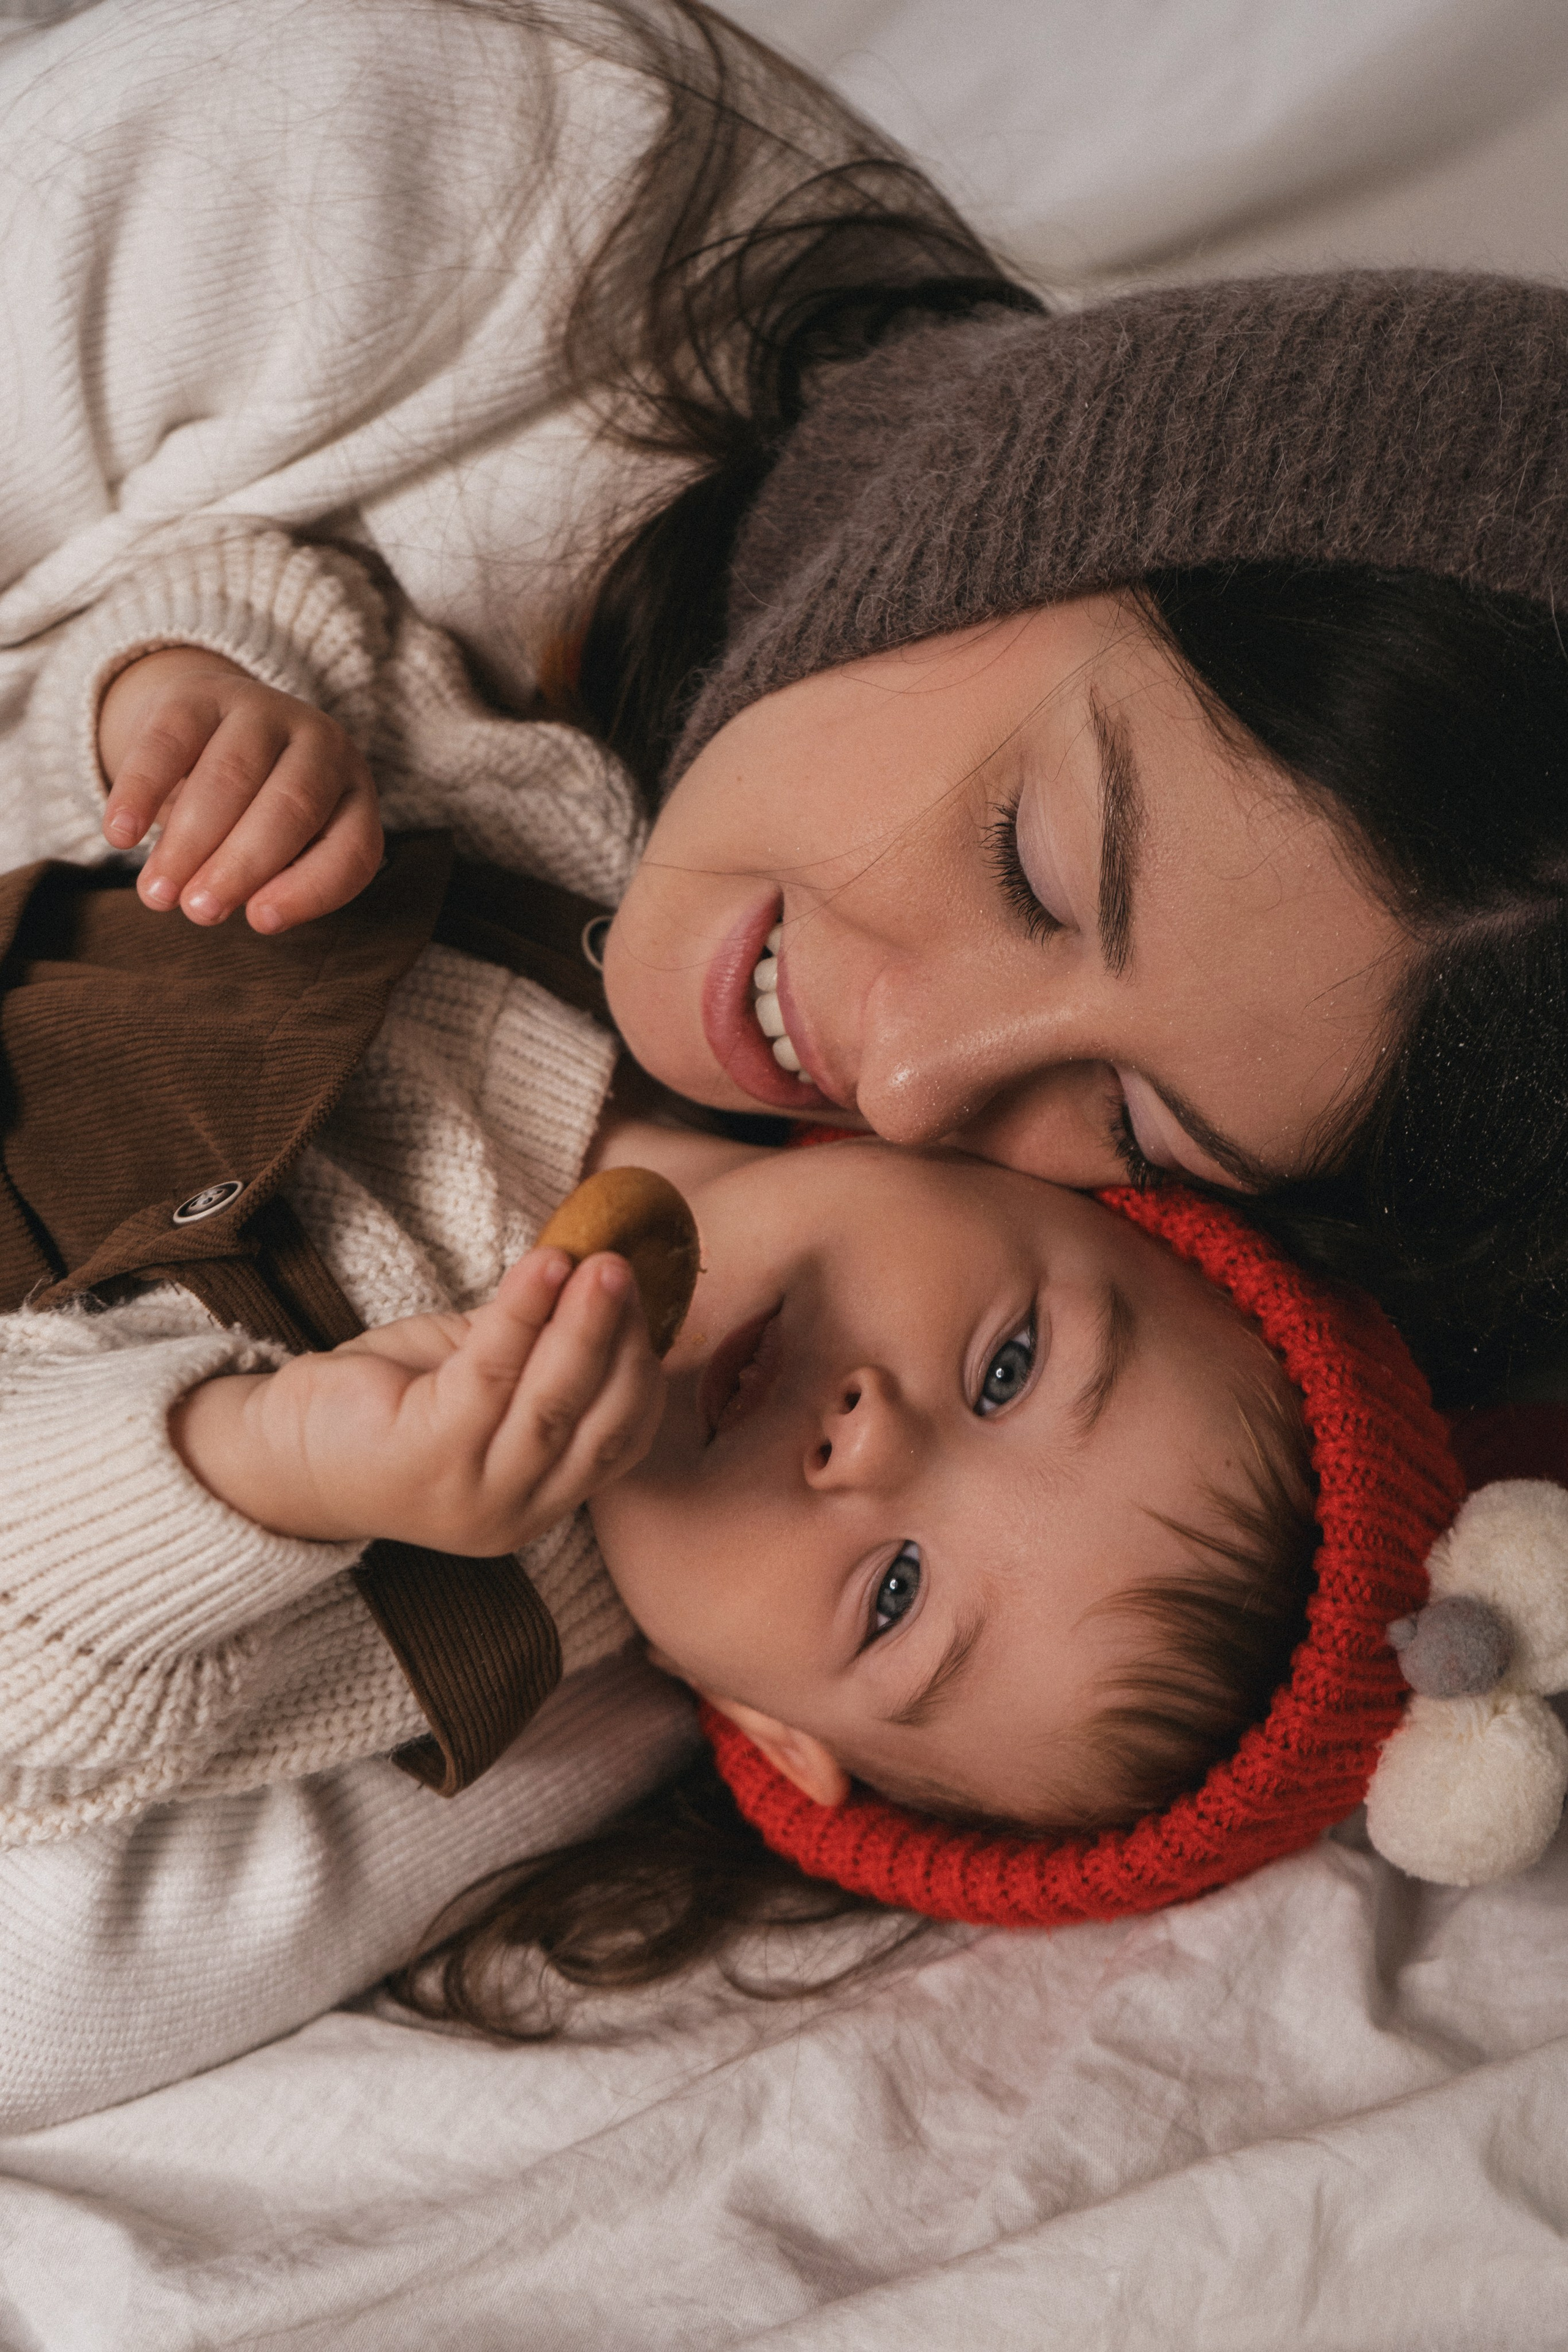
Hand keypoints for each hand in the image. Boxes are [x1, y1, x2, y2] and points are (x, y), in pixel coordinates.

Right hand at [98, 646, 382, 932]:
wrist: (216, 730)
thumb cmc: (257, 815)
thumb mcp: (285, 851)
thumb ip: (273, 879)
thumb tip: (237, 906)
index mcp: (354, 796)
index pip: (351, 849)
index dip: (308, 890)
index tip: (259, 921)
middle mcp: (323, 745)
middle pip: (290, 808)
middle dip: (240, 866)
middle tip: (197, 912)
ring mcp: (264, 710)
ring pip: (231, 776)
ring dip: (188, 842)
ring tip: (156, 893)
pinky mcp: (200, 693)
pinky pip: (169, 742)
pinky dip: (141, 791)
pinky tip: (122, 836)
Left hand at [169, 1250, 664, 1551]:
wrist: (279, 1450)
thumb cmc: (387, 1409)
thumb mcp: (478, 1382)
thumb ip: (535, 1353)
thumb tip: (593, 1276)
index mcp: (542, 1500)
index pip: (621, 1441)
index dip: (641, 1369)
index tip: (646, 1301)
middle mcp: (517, 1513)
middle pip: (596, 1424)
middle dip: (620, 1341)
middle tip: (627, 1269)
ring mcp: (474, 1496)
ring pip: (550, 1403)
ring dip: (582, 1324)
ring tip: (598, 1262)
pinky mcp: (427, 1460)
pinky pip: (490, 1374)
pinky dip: (522, 1314)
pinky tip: (541, 1266)